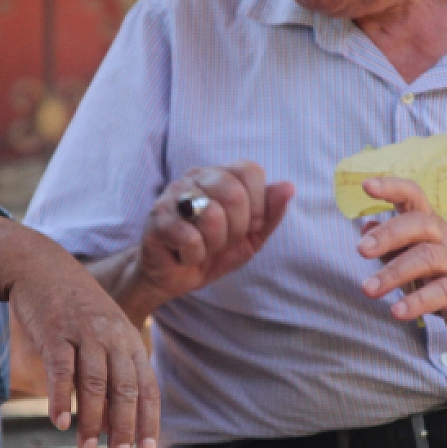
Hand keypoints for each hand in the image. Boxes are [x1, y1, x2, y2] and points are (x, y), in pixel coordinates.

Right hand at [7, 241, 159, 447]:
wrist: (41, 266)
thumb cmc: (74, 309)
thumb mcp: (101, 335)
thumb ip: (109, 376)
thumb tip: (112, 425)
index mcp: (128, 341)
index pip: (146, 386)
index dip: (148, 420)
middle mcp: (111, 337)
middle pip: (124, 389)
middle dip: (124, 428)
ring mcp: (84, 332)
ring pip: (94, 383)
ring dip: (91, 421)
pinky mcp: (55, 330)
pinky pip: (61, 369)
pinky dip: (61, 398)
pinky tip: (61, 423)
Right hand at [132, 162, 294, 308]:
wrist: (173, 277)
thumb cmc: (212, 252)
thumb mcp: (251, 237)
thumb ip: (270, 213)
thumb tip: (288, 186)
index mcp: (220, 175)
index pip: (250, 171)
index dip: (256, 206)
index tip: (245, 226)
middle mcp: (195, 176)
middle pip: (234, 194)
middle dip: (235, 230)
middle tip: (220, 241)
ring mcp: (173, 195)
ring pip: (212, 216)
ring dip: (213, 245)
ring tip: (201, 246)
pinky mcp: (158, 219)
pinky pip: (191, 239)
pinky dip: (193, 256)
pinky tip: (184, 254)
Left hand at [355, 175, 446, 345]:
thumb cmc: (445, 274)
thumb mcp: (415, 255)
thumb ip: (391, 244)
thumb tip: (366, 227)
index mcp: (429, 226)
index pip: (413, 197)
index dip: (391, 187)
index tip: (366, 185)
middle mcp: (443, 239)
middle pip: (419, 225)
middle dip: (388, 235)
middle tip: (362, 249)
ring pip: (426, 258)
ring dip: (393, 273)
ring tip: (368, 289)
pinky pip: (440, 293)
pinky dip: (417, 301)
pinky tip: (397, 311)